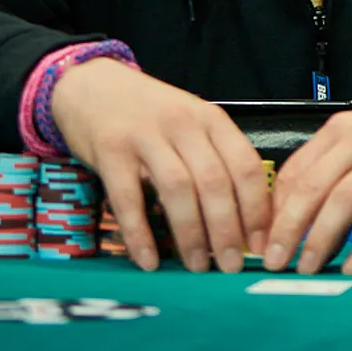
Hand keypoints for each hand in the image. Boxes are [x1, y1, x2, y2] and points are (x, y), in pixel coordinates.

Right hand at [50, 59, 269, 273]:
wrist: (91, 84)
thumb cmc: (148, 113)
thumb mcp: (190, 123)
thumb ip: (214, 158)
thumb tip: (242, 219)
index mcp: (210, 119)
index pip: (245, 165)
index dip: (256, 209)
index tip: (259, 244)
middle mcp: (183, 124)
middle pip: (214, 182)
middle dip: (226, 231)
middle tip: (231, 265)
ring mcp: (145, 135)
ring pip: (178, 190)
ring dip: (191, 235)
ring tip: (197, 266)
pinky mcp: (110, 149)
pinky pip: (128, 198)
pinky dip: (140, 234)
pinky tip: (149, 261)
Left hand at [265, 99, 351, 276]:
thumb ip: (337, 177)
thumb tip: (298, 227)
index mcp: (342, 130)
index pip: (294, 172)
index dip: (274, 212)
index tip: (262, 245)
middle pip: (312, 185)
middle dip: (287, 228)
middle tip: (273, 264)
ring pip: (345, 198)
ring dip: (320, 238)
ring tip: (307, 270)